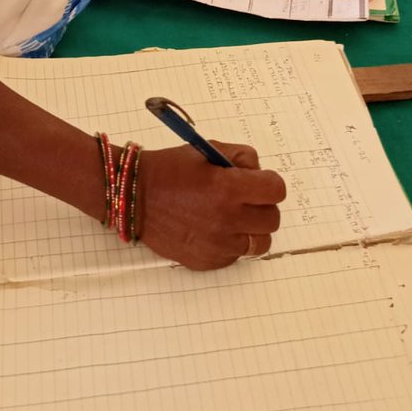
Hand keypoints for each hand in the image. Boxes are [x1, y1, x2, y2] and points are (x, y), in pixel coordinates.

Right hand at [134, 142, 286, 268]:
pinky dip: (231, 244)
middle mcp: (226, 219)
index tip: (259, 182)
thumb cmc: (169, 170)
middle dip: (262, 206)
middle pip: (272, 219)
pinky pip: (236, 256)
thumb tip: (258, 172)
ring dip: (251, 229)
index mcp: (228, 188)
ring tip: (233, 218)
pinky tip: (214, 229)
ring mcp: (217, 244)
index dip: (269, 183)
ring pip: (259, 243)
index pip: (276, 190)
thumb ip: (240, 157)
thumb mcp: (207, 149)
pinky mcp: (207, 261)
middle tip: (245, 199)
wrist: (135, 196)